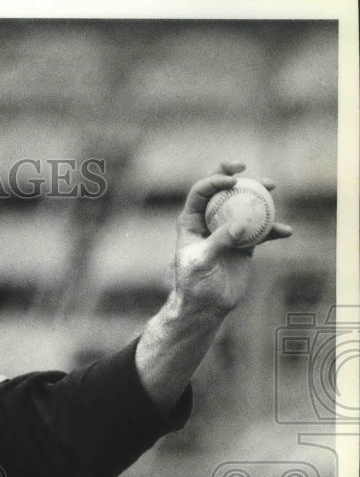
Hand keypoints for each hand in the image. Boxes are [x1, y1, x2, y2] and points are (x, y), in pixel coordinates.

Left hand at [172, 161, 292, 314]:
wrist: (206, 306)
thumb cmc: (195, 284)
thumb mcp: (202, 261)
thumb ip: (220, 240)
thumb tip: (242, 222)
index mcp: (191, 221)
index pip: (201, 192)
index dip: (215, 180)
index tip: (234, 181)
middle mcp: (208, 222)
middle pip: (221, 192)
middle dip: (232, 175)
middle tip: (247, 170)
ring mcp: (227, 231)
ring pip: (244, 207)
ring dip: (258, 196)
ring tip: (272, 188)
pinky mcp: (244, 244)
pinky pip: (261, 231)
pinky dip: (273, 230)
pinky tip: (285, 232)